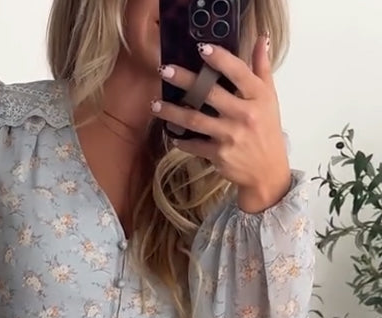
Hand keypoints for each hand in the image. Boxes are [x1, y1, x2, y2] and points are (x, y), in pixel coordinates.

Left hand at [153, 35, 291, 212]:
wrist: (267, 170)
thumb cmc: (266, 130)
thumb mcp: (269, 98)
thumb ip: (261, 68)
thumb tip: (261, 40)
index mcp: (258, 96)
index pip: (238, 72)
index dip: (220, 59)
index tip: (202, 49)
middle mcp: (245, 114)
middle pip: (210, 93)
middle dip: (185, 81)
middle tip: (165, 71)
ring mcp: (231, 135)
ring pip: (195, 120)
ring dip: (172, 112)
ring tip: (155, 104)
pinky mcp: (219, 155)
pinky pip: (195, 145)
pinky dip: (182, 140)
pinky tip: (171, 133)